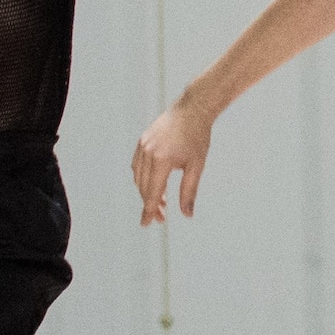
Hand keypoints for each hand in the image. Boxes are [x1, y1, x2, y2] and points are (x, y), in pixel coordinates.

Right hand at [133, 101, 212, 222]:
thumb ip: (189, 191)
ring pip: (138, 177)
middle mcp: (147, 153)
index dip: (149, 210)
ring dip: (146, 192)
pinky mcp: (141, 141)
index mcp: (161, 160)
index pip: (152, 192)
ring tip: (161, 202)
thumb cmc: (197, 138)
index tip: (146, 224)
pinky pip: (137, 166)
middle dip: (150, 204)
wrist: (192, 110)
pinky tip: (154, 185)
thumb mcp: (196, 167)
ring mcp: (142, 146)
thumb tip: (187, 214)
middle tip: (161, 217)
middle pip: (143, 187)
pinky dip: (142, 178)